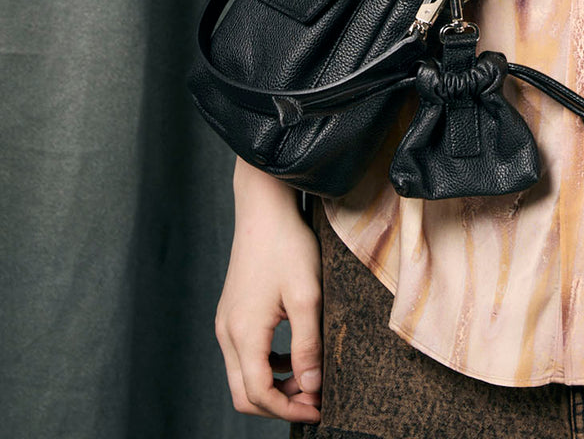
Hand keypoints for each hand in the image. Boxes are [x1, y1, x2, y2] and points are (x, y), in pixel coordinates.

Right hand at [215, 160, 323, 421]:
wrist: (263, 209)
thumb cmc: (287, 246)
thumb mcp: (307, 295)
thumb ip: (308, 345)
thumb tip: (311, 387)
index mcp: (243, 334)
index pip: (258, 394)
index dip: (289, 410)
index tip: (320, 408)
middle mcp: (227, 332)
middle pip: (244, 393)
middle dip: (279, 404)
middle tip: (314, 400)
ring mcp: (226, 322)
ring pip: (243, 375)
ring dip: (274, 385)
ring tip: (309, 379)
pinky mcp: (232, 312)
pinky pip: (244, 354)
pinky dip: (268, 365)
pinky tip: (294, 354)